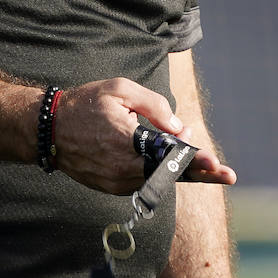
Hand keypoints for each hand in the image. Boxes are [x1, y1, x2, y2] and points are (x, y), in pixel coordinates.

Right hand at [51, 79, 234, 193]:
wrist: (49, 129)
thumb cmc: (87, 103)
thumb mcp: (122, 90)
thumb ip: (155, 106)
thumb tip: (180, 128)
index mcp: (127, 143)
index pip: (169, 156)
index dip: (196, 161)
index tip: (218, 165)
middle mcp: (123, 169)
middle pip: (169, 174)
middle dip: (199, 173)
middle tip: (227, 175)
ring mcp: (116, 182)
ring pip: (158, 180)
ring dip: (180, 170)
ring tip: (204, 163)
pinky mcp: (111, 187)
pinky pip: (143, 182)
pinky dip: (161, 173)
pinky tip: (175, 164)